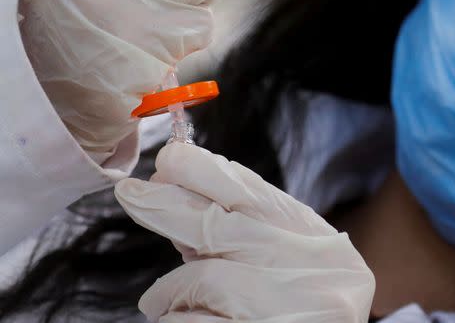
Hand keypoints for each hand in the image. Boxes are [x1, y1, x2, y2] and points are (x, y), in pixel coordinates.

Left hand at [115, 143, 374, 321]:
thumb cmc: (309, 303)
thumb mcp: (297, 255)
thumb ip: (247, 227)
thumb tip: (180, 190)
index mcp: (313, 240)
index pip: (252, 192)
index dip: (204, 170)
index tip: (169, 158)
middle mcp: (301, 270)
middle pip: (219, 226)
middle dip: (167, 205)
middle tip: (132, 193)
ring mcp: (279, 308)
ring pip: (199, 279)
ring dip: (169, 290)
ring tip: (164, 301)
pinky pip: (190, 322)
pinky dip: (177, 319)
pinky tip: (181, 319)